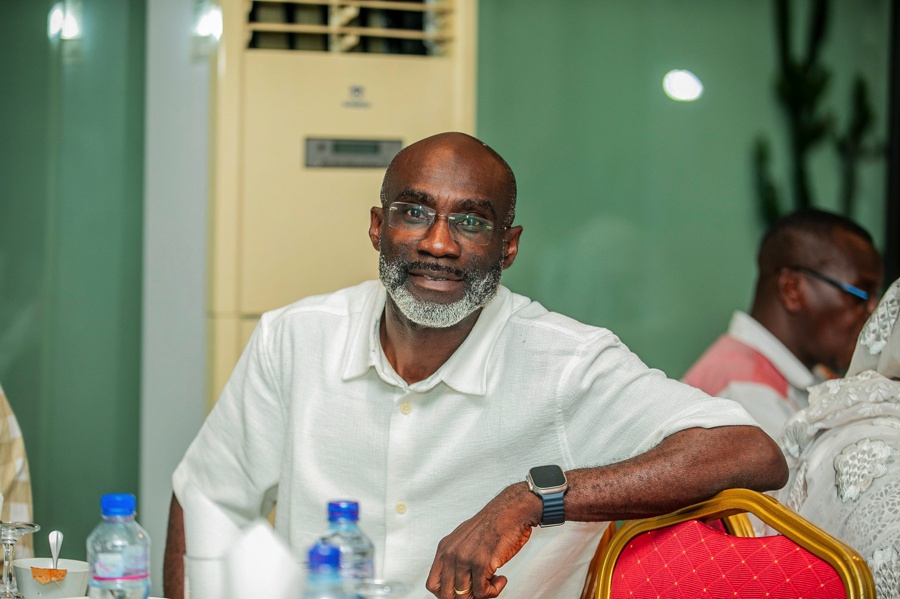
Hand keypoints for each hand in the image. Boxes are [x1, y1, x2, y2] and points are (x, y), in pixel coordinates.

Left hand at [425, 484, 540, 598]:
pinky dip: (494, 591)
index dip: (446, 593)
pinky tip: (501, 579)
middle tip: (480, 590)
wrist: (511, 511)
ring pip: (464, 597)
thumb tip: (458, 582)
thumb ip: (457, 558)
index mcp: (445, 548)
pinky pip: (482, 592)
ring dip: (482, 595)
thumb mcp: (465, 539)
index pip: (433, 584)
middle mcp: (451, 554)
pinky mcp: (480, 563)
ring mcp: (464, 559)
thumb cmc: (493, 524)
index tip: (463, 591)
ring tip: (493, 582)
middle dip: (465, 597)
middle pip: (446, 595)